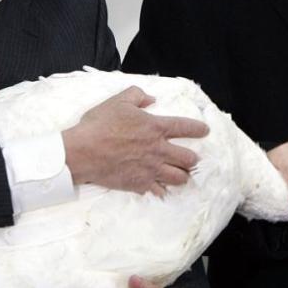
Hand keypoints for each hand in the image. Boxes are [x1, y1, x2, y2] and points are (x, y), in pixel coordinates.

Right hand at [63, 86, 208, 195]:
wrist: (82, 152)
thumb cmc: (99, 124)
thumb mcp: (118, 101)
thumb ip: (137, 95)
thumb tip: (150, 98)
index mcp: (155, 128)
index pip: (185, 127)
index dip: (198, 129)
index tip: (205, 131)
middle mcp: (158, 150)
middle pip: (188, 159)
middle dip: (192, 159)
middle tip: (190, 159)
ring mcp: (150, 169)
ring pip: (179, 178)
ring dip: (182, 176)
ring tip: (180, 175)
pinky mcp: (140, 184)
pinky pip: (159, 191)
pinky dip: (162, 190)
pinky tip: (161, 189)